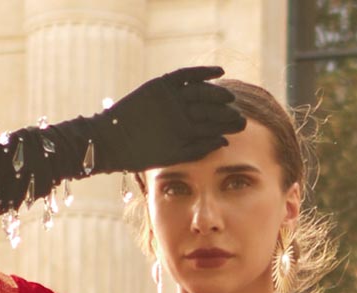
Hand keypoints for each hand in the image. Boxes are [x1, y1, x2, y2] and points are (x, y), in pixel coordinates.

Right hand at [86, 66, 245, 176]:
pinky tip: (218, 72)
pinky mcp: (161, 85)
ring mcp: (172, 98)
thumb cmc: (140, 155)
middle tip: (240, 113)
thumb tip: (223, 143)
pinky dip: (201, 72)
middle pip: (208, 107)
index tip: (243, 125)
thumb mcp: (172, 156)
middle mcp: (180, 112)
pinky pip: (185, 75)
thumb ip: (196, 149)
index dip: (227, 123)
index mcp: (184, 130)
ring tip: (230, 96)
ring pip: (200, 92)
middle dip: (225, 110)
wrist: (113, 141)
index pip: (210, 123)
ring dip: (216, 92)